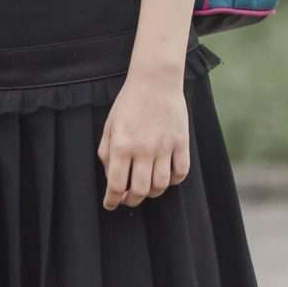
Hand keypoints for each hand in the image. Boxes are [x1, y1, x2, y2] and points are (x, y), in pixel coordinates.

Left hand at [97, 73, 190, 209]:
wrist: (155, 81)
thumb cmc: (128, 103)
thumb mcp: (109, 126)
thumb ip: (106, 152)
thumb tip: (111, 177)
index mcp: (121, 145)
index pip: (116, 184)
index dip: (112, 200)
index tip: (110, 204)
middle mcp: (143, 149)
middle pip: (139, 190)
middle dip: (132, 200)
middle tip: (128, 199)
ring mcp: (164, 147)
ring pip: (161, 185)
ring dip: (152, 192)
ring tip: (146, 188)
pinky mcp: (181, 143)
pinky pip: (181, 173)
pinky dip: (173, 181)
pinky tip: (166, 177)